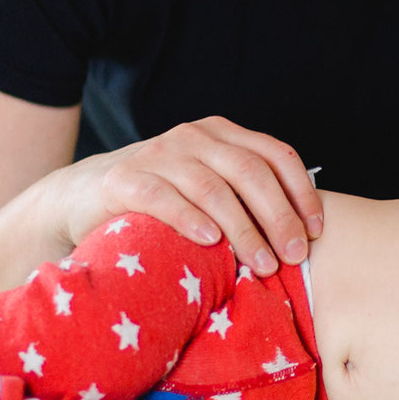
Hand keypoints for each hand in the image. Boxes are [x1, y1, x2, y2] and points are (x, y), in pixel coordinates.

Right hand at [54, 116, 323, 276]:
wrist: (82, 197)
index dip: (301, 193)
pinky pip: (163, 197)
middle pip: (250, 171)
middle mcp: (195, 136)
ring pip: (213, 188)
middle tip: (294, 256)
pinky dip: (190, 219)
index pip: (277, 155)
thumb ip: (247, 197)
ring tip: (261, 264)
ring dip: (243, 229)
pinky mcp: (124, 178)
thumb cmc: (162, 201)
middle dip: (279, 216)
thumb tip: (303, 236)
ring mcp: (158, 154)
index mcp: (223, 134)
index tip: (316, 232)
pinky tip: (210, 242)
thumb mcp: (208, 188)